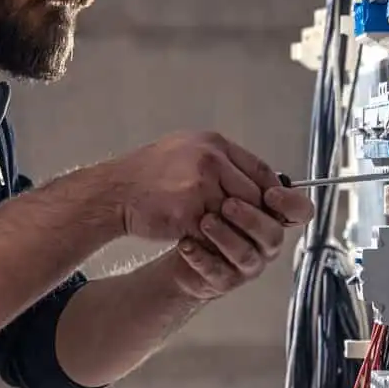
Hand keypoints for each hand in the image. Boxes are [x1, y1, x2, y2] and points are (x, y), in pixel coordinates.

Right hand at [109, 131, 303, 241]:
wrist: (114, 191)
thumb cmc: (149, 174)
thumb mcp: (189, 151)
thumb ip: (222, 162)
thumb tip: (255, 179)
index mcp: (213, 144)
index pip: (259, 169)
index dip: (271, 191)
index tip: (274, 205)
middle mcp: (210, 160)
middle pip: (254, 194)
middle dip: (254, 214)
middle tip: (250, 227)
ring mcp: (200, 186)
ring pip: (237, 216)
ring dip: (234, 229)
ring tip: (228, 236)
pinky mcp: (188, 212)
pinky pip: (214, 232)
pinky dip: (214, 241)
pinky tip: (209, 243)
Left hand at [170, 187, 313, 300]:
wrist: (182, 242)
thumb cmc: (210, 213)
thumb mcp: (227, 186)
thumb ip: (245, 178)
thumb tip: (257, 169)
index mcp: (273, 218)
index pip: (300, 212)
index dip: (290, 204)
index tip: (270, 193)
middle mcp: (265, 243)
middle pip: (272, 234)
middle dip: (251, 219)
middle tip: (228, 204)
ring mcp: (247, 264)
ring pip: (245, 254)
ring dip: (225, 236)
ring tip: (205, 221)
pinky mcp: (224, 280)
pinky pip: (217, 272)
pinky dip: (201, 256)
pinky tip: (187, 242)